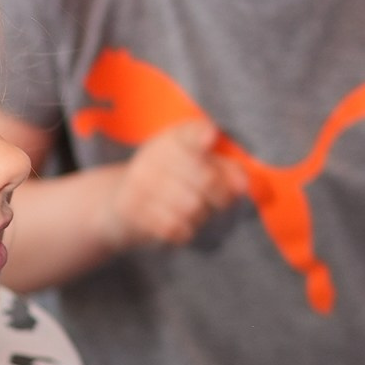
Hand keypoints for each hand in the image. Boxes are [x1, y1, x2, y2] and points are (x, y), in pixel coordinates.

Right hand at [106, 117, 247, 251]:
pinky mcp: (133, 209)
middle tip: (221, 200)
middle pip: (206, 179)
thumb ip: (226, 168)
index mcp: (174, 138)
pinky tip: (181, 224)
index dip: (201, 135)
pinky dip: (184, 231)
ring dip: (202, 215)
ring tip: (196, 211)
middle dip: (222, 195)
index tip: (210, 137)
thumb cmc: (172, 179)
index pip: (190, 133)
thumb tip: (242, 184)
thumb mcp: (198, 164)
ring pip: (192, 207)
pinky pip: (174, 227)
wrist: (122, 199)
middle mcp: (154, 155)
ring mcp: (141, 182)